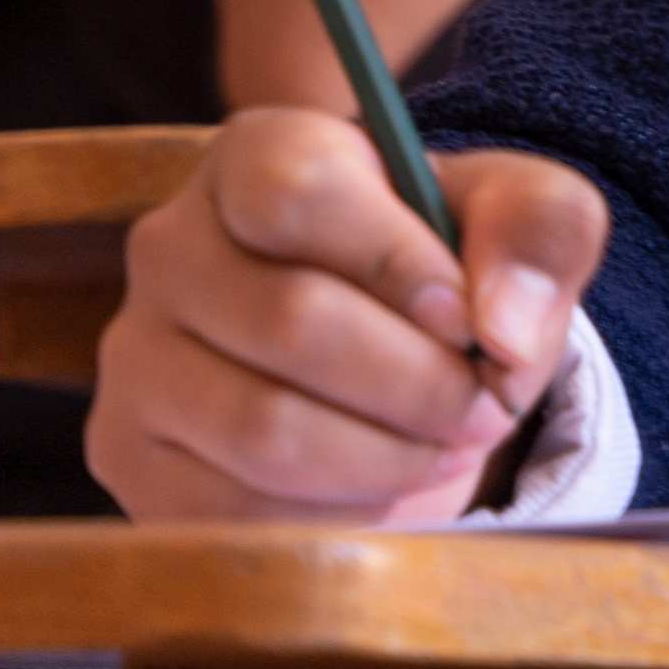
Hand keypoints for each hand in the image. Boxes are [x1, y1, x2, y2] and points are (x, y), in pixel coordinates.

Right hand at [86, 108, 611, 523]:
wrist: (384, 349)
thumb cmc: (448, 266)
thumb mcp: (519, 216)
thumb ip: (538, 233)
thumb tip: (502, 331)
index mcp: (258, 156)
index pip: (298, 193)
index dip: (397, 262)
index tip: (464, 316)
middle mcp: (171, 245)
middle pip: (292, 320)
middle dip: (422, 381)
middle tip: (487, 405)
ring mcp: (135, 354)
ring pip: (265, 428)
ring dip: (389, 454)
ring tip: (447, 445)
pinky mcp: (130, 453)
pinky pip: (236, 509)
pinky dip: (339, 512)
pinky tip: (383, 483)